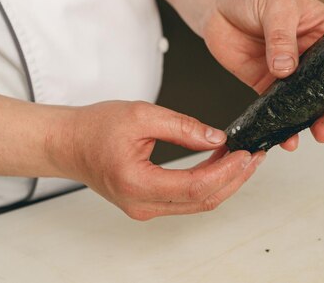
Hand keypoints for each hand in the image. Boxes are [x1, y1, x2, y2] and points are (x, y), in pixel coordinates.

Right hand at [51, 101, 264, 219]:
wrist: (68, 142)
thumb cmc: (95, 128)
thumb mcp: (142, 115)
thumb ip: (183, 126)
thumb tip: (217, 138)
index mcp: (137, 184)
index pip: (195, 186)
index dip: (227, 172)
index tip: (247, 154)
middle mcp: (142, 204)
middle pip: (203, 200)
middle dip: (235, 178)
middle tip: (255, 156)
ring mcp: (145, 207)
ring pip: (198, 202)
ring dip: (224, 181)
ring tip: (243, 157)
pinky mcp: (148, 202)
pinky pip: (187, 197)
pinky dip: (208, 181)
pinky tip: (221, 163)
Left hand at [200, 0, 323, 150]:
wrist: (216, 3)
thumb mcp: (276, 5)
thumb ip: (282, 36)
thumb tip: (286, 68)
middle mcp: (311, 53)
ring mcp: (290, 71)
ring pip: (310, 100)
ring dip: (318, 119)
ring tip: (323, 133)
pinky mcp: (267, 84)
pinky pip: (280, 108)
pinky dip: (285, 124)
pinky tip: (288, 137)